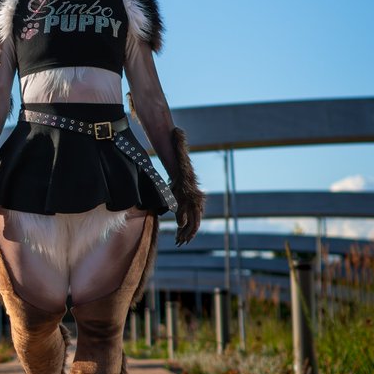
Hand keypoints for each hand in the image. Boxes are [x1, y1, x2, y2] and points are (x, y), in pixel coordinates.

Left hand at [169, 126, 204, 245]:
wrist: (182, 164)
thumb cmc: (180, 159)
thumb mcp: (179, 151)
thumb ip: (179, 142)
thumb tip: (177, 129)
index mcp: (192, 189)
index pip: (192, 205)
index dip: (185, 215)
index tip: (179, 224)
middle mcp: (196, 199)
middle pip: (195, 218)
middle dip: (188, 231)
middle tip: (180, 242)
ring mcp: (194, 204)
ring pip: (193, 223)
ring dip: (186, 234)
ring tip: (179, 243)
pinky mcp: (189, 207)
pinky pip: (190, 222)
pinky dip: (185, 231)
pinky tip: (179, 239)